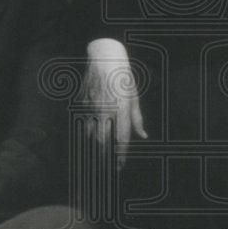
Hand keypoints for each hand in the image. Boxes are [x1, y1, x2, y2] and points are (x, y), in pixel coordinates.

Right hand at [85, 39, 146, 168]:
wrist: (104, 58)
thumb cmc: (123, 77)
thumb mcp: (134, 97)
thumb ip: (137, 119)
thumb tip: (143, 136)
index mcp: (121, 109)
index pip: (121, 139)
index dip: (121, 156)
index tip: (120, 167)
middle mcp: (106, 111)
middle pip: (104, 141)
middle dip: (107, 158)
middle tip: (109, 170)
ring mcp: (93, 108)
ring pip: (93, 135)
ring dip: (97, 149)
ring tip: (100, 161)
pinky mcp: (84, 104)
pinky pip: (85, 124)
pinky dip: (88, 135)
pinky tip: (90, 142)